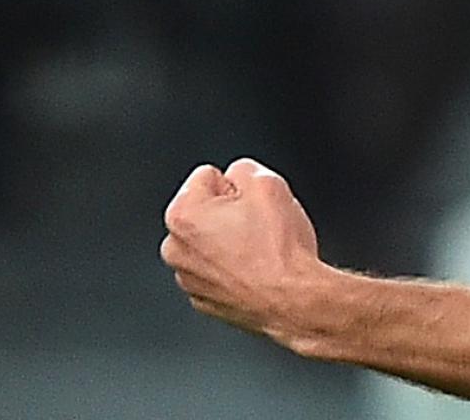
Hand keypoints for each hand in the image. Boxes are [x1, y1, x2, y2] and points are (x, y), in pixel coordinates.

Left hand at [160, 158, 323, 336]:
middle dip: (230, 214)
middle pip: (206, 211)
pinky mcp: (205, 300)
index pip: (210, 177)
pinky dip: (234, 269)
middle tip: (259, 227)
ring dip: (232, 242)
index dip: (239, 187)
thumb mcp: (267, 183)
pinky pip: (219, 271)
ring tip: (260, 252)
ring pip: (213, 242)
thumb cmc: (278, 250)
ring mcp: (188, 279)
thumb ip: (243, 168)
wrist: (294, 301)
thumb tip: (237, 177)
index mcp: (182, 215)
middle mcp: (176, 248)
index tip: (254, 206)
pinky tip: (257, 272)